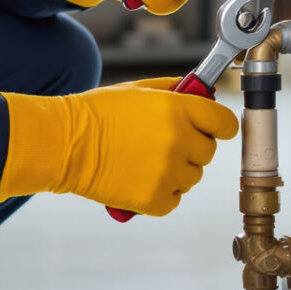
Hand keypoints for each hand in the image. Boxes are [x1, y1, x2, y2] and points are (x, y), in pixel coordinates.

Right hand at [0, 77, 238, 216]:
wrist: (66, 143)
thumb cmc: (97, 113)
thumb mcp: (139, 90)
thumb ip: (173, 91)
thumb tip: (199, 94)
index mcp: (177, 109)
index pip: (225, 122)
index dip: (220, 126)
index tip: (214, 128)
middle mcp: (178, 140)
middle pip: (208, 151)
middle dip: (192, 147)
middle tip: (166, 144)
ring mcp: (168, 172)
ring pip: (193, 176)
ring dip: (177, 171)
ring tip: (147, 162)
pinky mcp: (155, 199)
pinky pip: (175, 199)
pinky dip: (162, 194)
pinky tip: (141, 179)